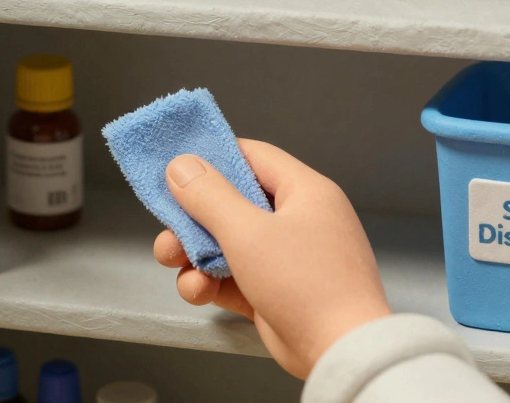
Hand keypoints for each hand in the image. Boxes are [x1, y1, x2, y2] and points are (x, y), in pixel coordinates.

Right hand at [153, 139, 390, 378]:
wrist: (341, 353)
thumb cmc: (307, 285)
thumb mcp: (248, 233)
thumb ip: (209, 196)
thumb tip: (182, 165)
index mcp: (305, 192)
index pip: (253, 157)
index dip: (214, 158)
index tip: (176, 165)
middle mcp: (298, 220)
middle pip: (233, 204)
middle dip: (194, 219)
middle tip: (168, 228)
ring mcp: (288, 258)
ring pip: (229, 244)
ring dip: (196, 254)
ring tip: (175, 263)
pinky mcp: (275, 292)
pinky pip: (235, 276)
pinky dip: (212, 282)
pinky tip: (198, 290)